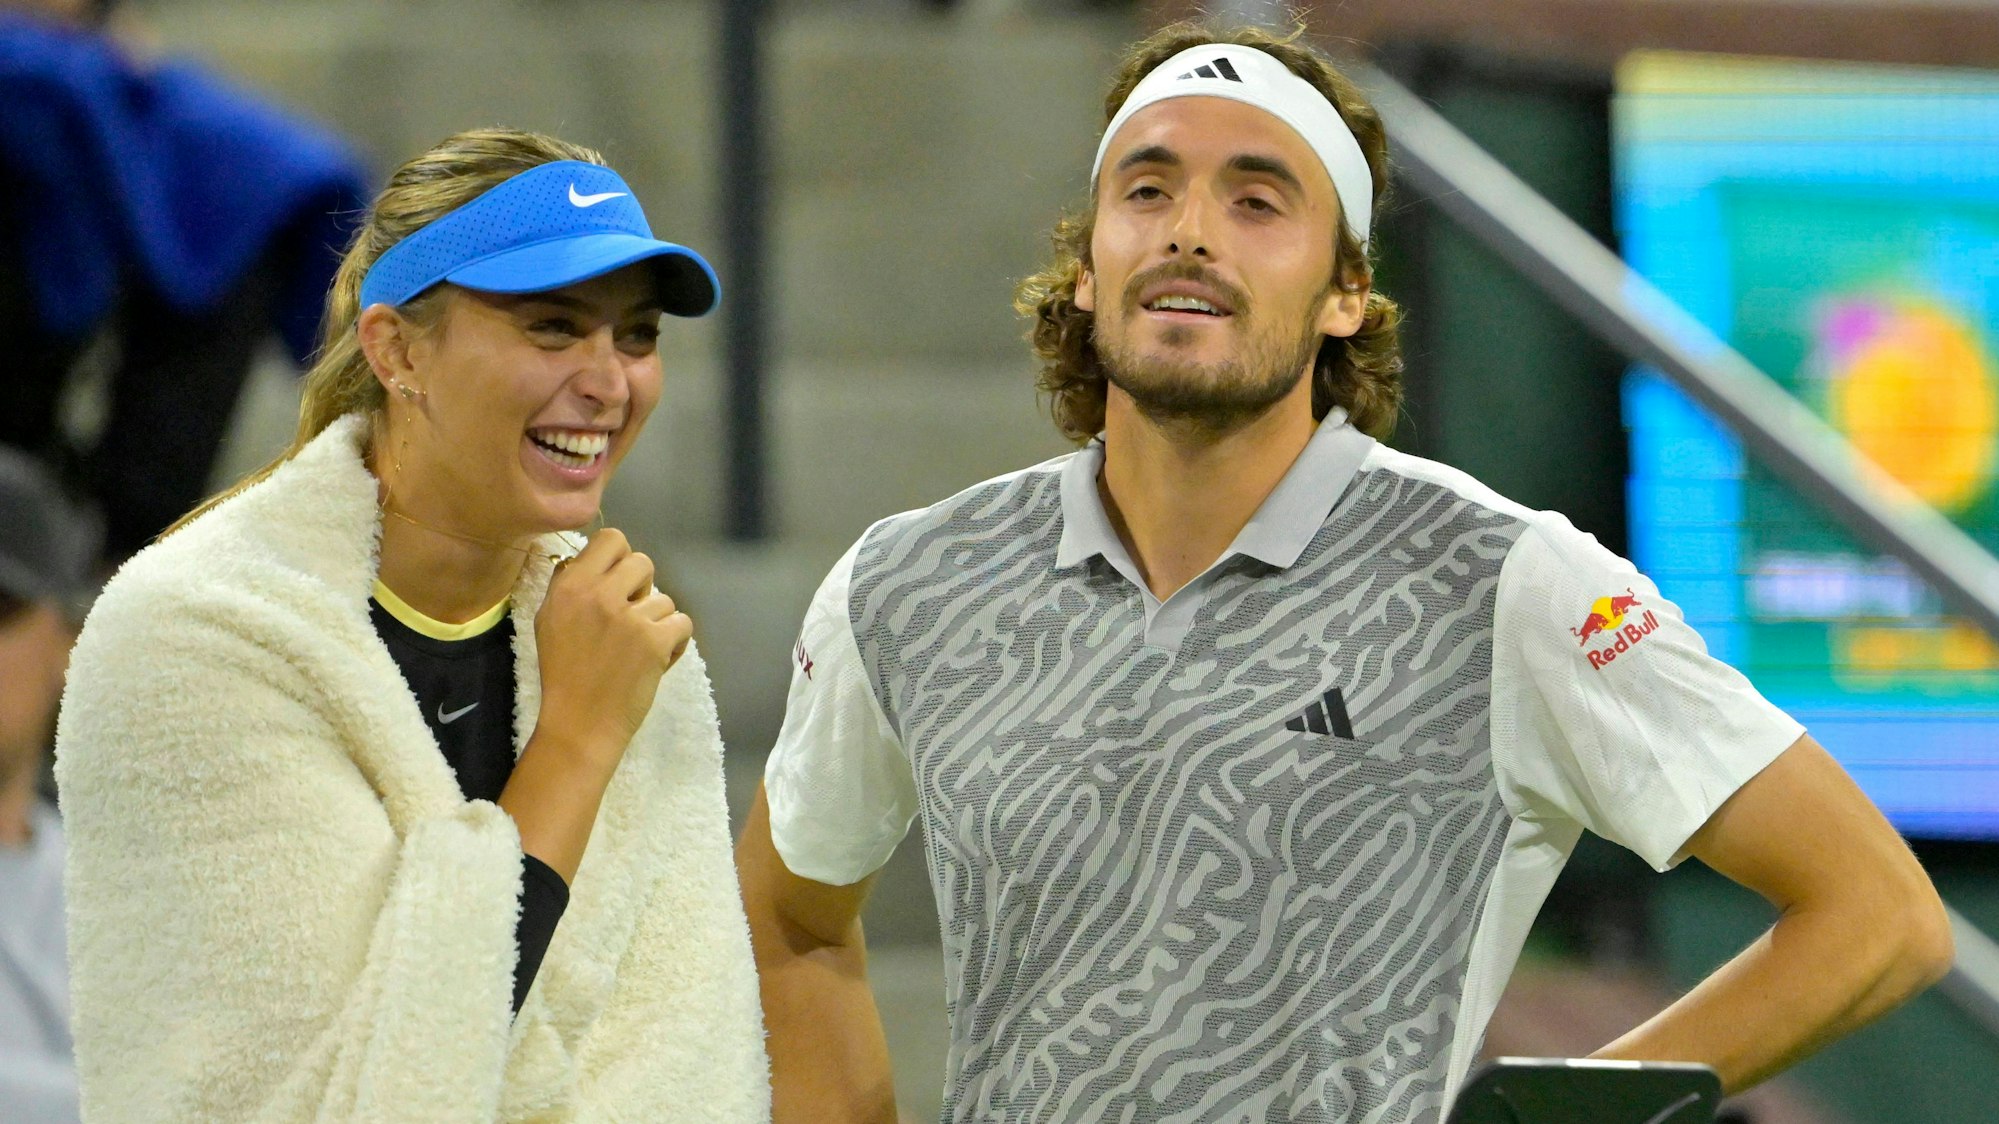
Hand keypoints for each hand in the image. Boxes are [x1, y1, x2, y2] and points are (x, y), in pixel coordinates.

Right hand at [532, 528, 691, 760]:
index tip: (618, 582)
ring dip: (657, 622)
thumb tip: (583, 558)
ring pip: (665, 599)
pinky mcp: (655, 641)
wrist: (579, 724)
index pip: (611, 538)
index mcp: (570, 586)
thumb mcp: (548, 621)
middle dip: (642, 588)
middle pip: (643, 562)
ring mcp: (629, 617)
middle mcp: (599, 594)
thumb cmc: (563, 675)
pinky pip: (682, 623)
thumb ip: (567, 585)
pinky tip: (657, 659)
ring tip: (637, 650)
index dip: (620, 558)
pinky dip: (676, 643)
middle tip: (630, 617)